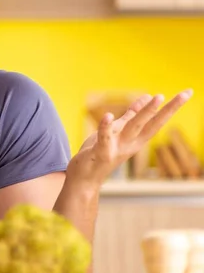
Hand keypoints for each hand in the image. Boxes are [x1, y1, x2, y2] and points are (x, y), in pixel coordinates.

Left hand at [66, 90, 192, 184]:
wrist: (85, 179)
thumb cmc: (100, 153)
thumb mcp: (118, 131)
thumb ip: (131, 116)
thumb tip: (147, 97)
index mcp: (136, 139)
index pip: (157, 121)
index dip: (171, 107)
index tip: (187, 92)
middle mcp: (130, 144)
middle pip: (151, 124)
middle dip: (167, 110)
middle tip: (184, 95)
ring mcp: (117, 149)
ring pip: (133, 128)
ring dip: (144, 113)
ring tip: (156, 97)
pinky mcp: (101, 153)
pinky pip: (104, 138)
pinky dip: (106, 127)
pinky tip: (108, 115)